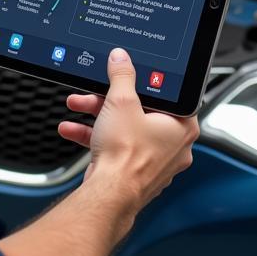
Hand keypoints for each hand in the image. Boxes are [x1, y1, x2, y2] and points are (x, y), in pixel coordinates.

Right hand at [59, 48, 197, 211]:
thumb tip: (122, 59)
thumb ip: (122, 75)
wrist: (108, 195)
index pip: (168, 95)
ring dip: (98, 116)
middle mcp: (174, 146)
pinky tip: (73, 129)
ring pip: (126, 129)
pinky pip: (116, 147)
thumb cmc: (126, 157)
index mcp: (183, 126)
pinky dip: (96, 137)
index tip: (128, 76)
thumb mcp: (121, 102)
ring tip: (78, 106)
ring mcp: (154, 161)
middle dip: (109, 99)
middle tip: (94, 91)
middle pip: (141, 111)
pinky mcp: (135, 172)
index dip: (145, 83)